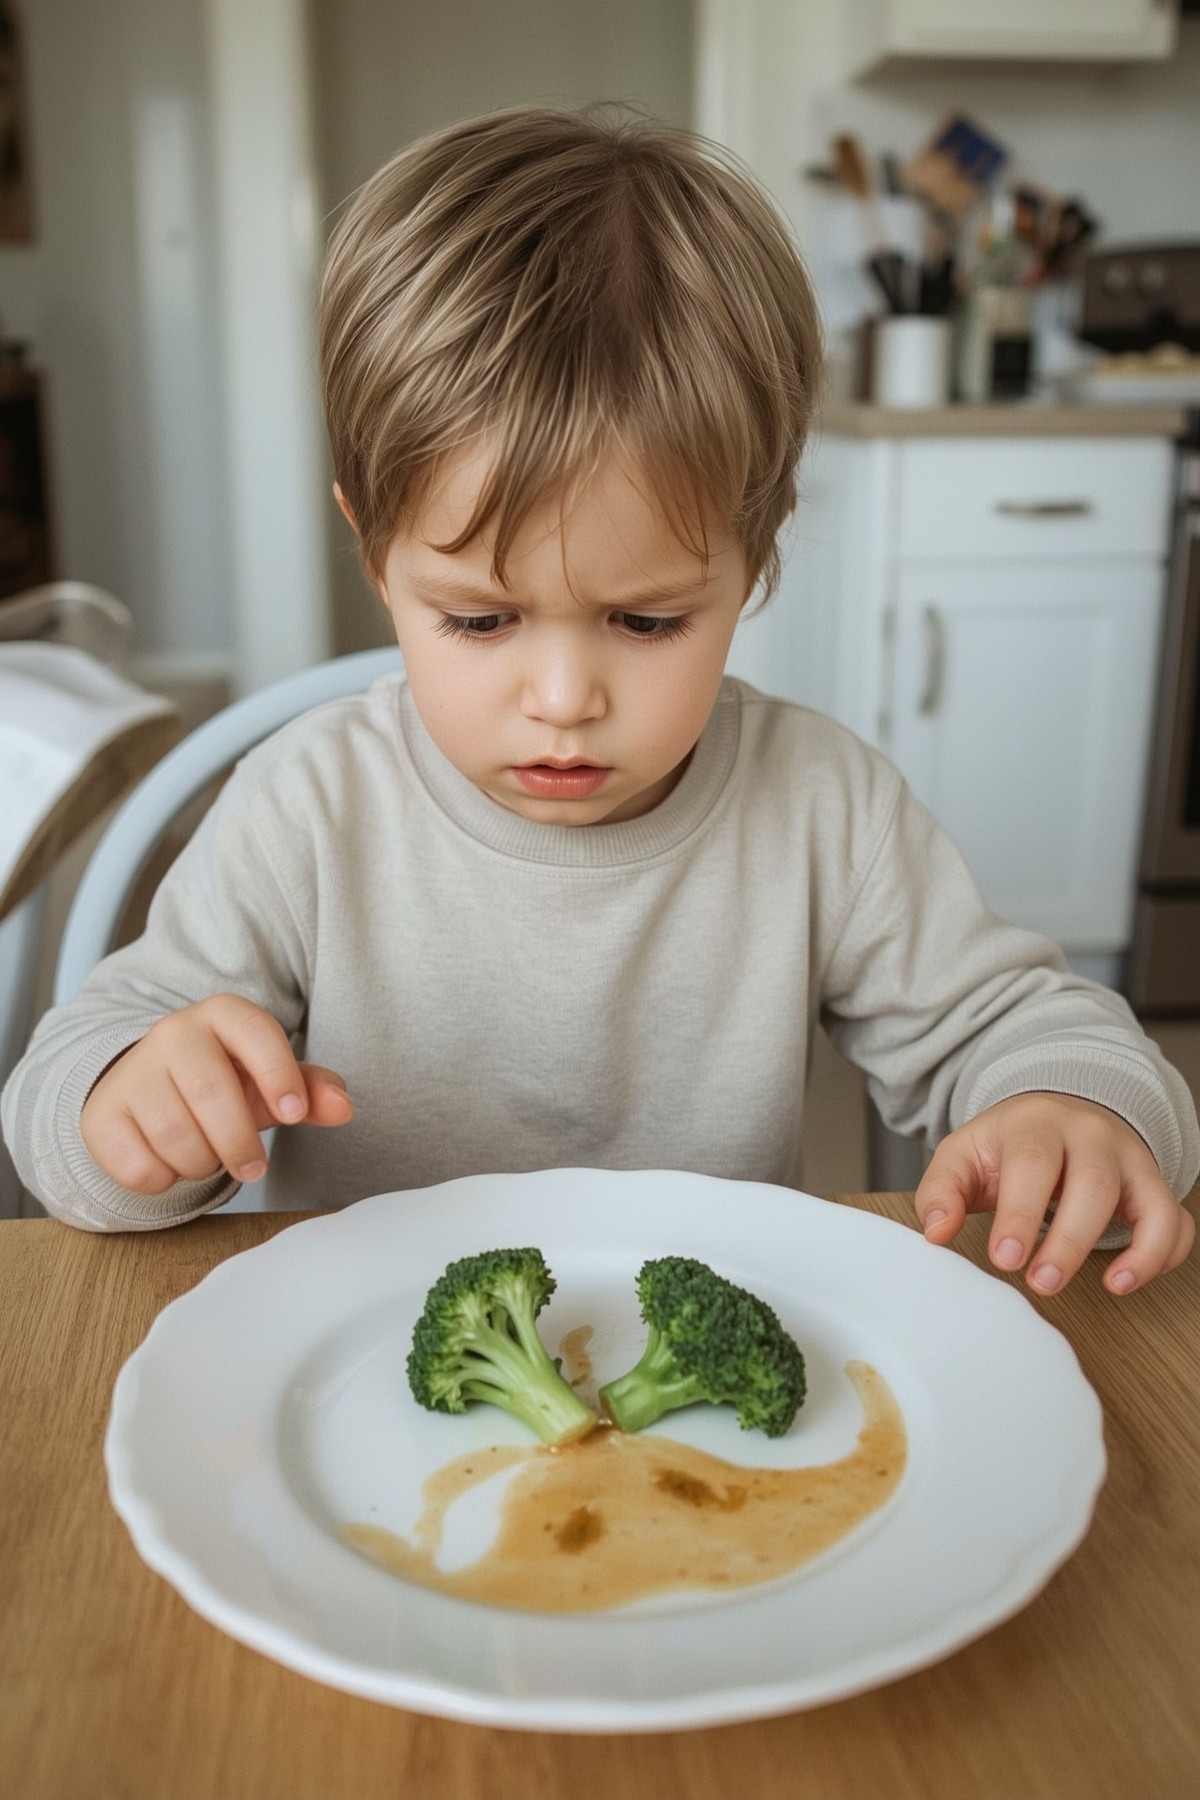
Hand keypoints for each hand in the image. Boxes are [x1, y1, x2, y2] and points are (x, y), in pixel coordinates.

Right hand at [80, 993, 353, 1192]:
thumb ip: (311, 1091)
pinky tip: (168, 1162)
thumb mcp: (270, 1081)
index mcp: (223, 1015)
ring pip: (175, 1136)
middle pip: (212, 1094)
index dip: (279, 1076)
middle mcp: (173, 1033)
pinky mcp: (102, 1115)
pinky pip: (138, 1165)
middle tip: (253, 1168)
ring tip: (208, 1157)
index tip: (293, 1115)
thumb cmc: (224, 1083)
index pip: (256, 1034)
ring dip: (202, 1164)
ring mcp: (133, 1072)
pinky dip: (163, 1179)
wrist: (147, 1091)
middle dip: (239, 1144)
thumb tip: (343, 1106)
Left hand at [914, 1092, 1194, 1297]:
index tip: (1005, 1258)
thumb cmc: (1008, 1143)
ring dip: (1137, 1248)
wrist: (1055, 1110)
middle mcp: (1090, 1135)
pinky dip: (1165, 1251)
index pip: (1033, 1162)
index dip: (1021, 1212)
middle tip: (1042, 1283)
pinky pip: (1174, 1218)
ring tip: (1114, 1286)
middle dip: (1071, 1238)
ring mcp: (1128, 1159)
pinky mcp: (1152, 1184)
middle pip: (1094, 1181)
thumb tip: (935, 1232)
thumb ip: (942, 1190)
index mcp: (1036, 1123)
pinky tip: (1132, 1279)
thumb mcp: (964, 1154)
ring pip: (1148, 1199)